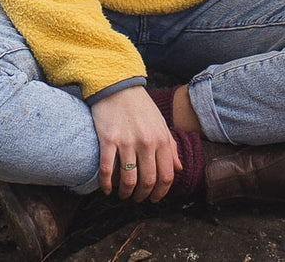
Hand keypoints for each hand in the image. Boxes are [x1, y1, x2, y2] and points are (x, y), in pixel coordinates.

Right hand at [89, 86, 181, 201]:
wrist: (119, 86)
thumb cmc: (141, 106)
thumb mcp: (160, 123)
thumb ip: (170, 146)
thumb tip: (178, 168)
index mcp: (162, 138)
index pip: (166, 175)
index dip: (161, 192)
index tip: (154, 199)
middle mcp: (146, 142)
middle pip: (148, 181)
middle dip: (142, 195)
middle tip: (137, 198)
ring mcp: (127, 141)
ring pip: (128, 180)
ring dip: (125, 193)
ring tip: (123, 194)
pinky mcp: (108, 140)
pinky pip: (107, 170)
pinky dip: (106, 184)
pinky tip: (106, 189)